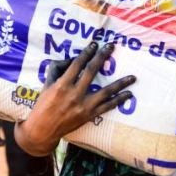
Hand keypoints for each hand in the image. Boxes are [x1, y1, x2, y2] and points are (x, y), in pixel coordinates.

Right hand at [14, 42, 135, 155]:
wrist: (42, 130)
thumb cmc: (43, 105)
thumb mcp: (46, 85)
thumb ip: (57, 70)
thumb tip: (71, 60)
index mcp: (62, 85)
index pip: (77, 64)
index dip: (86, 53)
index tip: (94, 45)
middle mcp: (74, 94)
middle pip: (92, 72)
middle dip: (102, 57)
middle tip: (111, 47)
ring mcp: (83, 106)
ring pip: (106, 92)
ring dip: (120, 83)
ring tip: (133, 77)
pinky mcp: (89, 116)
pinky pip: (107, 107)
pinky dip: (119, 100)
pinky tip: (128, 94)